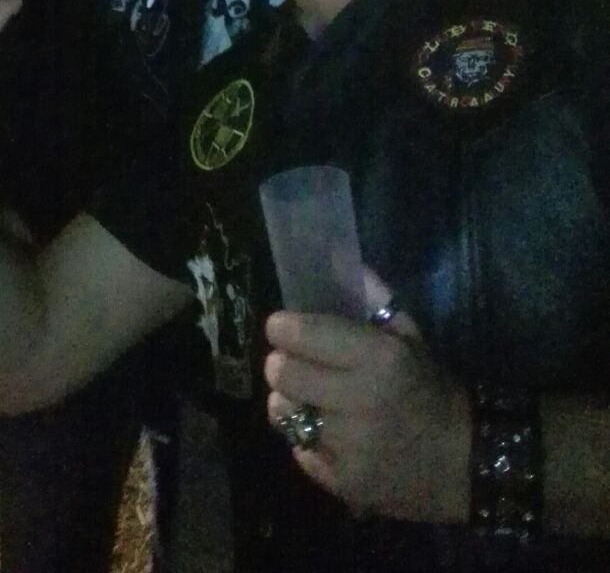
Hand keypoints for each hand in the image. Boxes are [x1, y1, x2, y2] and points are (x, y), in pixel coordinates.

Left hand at [265, 285, 469, 522]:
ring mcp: (349, 447)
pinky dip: (306, 438)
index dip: (283, 327)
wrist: (463, 463)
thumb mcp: (411, 338)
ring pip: (283, 412)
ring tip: (308, 398)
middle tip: (291, 362)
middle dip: (281, 363)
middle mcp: (359, 401)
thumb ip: (374, 300)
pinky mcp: (342, 482)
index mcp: (378, 357)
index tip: (282, 326)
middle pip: (282, 373)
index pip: (302, 334)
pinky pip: (299, 449)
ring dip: (289, 401)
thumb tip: (342, 263)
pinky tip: (327, 431)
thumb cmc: (432, 390)